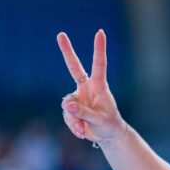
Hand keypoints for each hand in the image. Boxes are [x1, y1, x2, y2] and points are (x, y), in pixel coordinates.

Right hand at [57, 30, 126, 145]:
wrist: (108, 136)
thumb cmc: (109, 125)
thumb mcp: (98, 121)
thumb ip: (84, 113)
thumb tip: (67, 106)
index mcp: (99, 86)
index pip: (98, 65)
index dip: (99, 49)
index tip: (100, 33)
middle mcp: (87, 88)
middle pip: (74, 68)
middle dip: (67, 52)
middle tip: (60, 34)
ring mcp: (78, 97)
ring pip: (67, 104)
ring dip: (74, 119)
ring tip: (83, 129)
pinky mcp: (72, 108)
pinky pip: (67, 116)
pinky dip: (73, 126)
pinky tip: (81, 132)